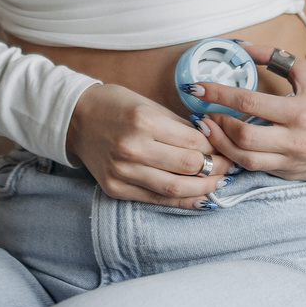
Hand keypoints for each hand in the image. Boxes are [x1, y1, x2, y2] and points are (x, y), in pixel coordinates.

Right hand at [66, 83, 235, 207]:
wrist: (76, 118)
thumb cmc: (115, 105)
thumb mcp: (148, 105)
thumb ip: (178, 126)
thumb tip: (213, 142)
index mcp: (143, 121)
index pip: (193, 142)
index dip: (216, 148)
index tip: (227, 148)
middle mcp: (132, 148)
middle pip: (188, 167)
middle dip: (216, 168)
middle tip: (229, 167)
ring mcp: (122, 171)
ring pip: (174, 189)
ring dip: (204, 189)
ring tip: (219, 183)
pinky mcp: (115, 188)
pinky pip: (155, 200)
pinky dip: (181, 201)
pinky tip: (199, 198)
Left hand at [188, 41, 305, 181]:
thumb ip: (273, 58)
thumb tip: (241, 46)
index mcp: (299, 113)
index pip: (247, 103)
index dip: (217, 94)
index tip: (195, 87)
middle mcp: (294, 141)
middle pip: (242, 137)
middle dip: (214, 123)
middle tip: (199, 110)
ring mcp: (291, 162)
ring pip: (244, 159)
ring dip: (219, 143)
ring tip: (206, 127)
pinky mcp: (289, 175)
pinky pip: (256, 168)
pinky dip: (236, 156)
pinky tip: (225, 142)